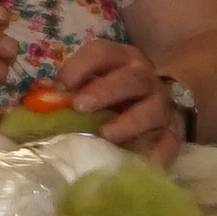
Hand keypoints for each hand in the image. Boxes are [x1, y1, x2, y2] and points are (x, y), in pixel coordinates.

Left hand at [48, 34, 179, 154]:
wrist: (153, 106)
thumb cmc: (110, 96)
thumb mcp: (91, 83)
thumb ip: (69, 88)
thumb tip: (43, 96)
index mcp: (121, 59)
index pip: (102, 53)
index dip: (81, 66)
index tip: (61, 86)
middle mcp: (145, 77)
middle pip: (130, 79)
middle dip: (105, 91)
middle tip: (80, 106)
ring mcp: (162, 105)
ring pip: (153, 109)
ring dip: (129, 121)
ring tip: (105, 134)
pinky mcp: (173, 131)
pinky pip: (170, 142)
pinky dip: (158, 153)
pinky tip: (142, 162)